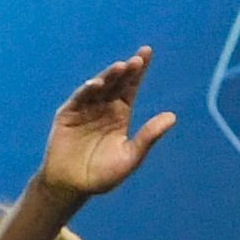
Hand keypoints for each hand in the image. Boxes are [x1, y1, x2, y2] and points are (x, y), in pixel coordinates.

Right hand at [35, 48, 175, 203]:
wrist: (72, 186)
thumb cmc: (102, 175)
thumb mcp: (131, 156)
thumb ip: (148, 137)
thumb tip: (172, 116)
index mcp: (120, 114)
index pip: (131, 87)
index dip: (138, 71)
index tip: (146, 52)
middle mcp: (103, 108)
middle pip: (116, 83)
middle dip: (126, 71)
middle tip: (137, 59)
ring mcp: (84, 110)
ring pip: (98, 88)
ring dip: (108, 77)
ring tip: (120, 67)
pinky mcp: (67, 116)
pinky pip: (78, 100)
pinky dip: (86, 91)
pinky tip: (96, 84)